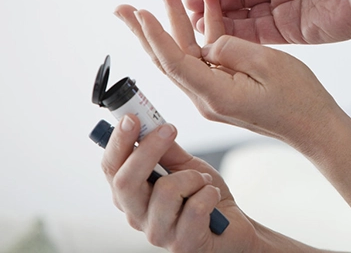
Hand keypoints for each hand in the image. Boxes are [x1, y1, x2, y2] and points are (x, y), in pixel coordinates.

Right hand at [100, 115, 258, 251]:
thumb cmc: (205, 199)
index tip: (132, 117)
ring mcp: (158, 234)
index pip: (112, 169)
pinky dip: (209, 193)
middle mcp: (138, 217)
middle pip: (125, 182)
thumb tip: (151, 121)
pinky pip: (195, 207)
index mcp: (133, 196)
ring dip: (192, 177)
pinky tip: (213, 198)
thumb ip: (167, 150)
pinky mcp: (182, 244)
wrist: (233, 230)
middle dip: (147, 150)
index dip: (119, 142)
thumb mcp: (186, 167)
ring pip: (166, 191)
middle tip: (169, 130)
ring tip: (203, 181)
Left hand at [114, 0, 340, 151]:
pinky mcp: (224, 90)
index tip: (140, 12)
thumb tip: (208, 41)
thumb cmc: (299, 98)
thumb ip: (233, 48)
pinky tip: (198, 13)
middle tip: (123, 8)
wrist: (314, 126)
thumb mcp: (269, 64)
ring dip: (172, 27)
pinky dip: (199, 35)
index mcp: (215, 94)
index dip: (155, 35)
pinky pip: (205, 60)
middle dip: (144, 31)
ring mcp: (214, 95)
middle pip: (167, 60)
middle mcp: (207, 98)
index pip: (174, 61)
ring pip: (184, 57)